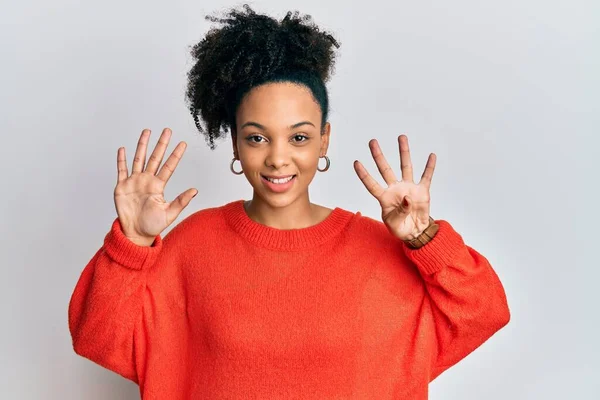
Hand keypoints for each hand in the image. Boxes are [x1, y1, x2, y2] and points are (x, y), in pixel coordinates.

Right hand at [114, 128, 197, 245]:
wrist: (135, 233)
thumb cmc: (153, 225)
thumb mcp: (169, 214)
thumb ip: (181, 201)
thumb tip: (195, 190)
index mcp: (159, 186)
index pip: (169, 167)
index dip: (176, 155)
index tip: (183, 143)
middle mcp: (147, 180)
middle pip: (155, 158)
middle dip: (161, 144)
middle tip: (167, 130)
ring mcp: (134, 182)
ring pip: (139, 159)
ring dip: (142, 145)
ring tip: (147, 132)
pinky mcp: (122, 186)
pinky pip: (121, 170)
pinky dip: (121, 160)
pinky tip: (123, 149)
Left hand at [354, 134, 435, 240]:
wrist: (415, 231)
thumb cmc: (400, 227)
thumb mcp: (394, 223)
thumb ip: (399, 211)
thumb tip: (407, 197)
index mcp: (384, 197)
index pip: (371, 184)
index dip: (364, 175)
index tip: (356, 163)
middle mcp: (395, 189)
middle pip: (385, 169)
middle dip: (378, 156)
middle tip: (372, 142)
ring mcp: (409, 188)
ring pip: (405, 167)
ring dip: (404, 152)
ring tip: (401, 137)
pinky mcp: (422, 191)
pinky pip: (426, 177)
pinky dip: (430, 167)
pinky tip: (432, 156)